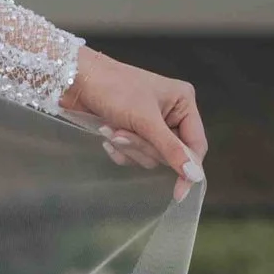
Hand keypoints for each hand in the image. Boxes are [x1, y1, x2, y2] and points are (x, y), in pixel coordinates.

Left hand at [66, 47, 206, 194]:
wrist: (77, 79)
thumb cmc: (114, 89)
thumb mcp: (145, 120)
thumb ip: (171, 149)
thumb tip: (195, 175)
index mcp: (183, 103)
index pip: (196, 145)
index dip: (188, 168)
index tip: (179, 193)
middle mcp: (172, 113)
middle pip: (170, 154)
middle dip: (143, 147)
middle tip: (122, 134)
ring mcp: (152, 123)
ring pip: (150, 157)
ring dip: (128, 147)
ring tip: (111, 129)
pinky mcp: (133, 131)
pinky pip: (134, 155)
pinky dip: (120, 149)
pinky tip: (106, 136)